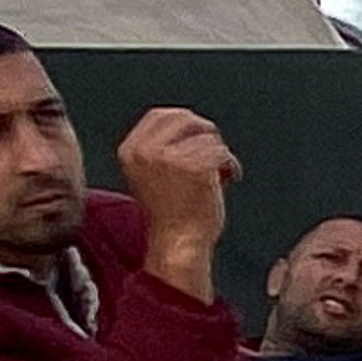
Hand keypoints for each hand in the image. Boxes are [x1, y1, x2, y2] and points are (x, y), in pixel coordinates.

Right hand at [117, 106, 239, 285]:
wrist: (178, 245)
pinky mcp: (194, 166)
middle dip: (205, 133)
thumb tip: (191, 125)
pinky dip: (231, 165)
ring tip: (219, 175)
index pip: (160, 115)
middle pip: (186, 118)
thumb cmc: (171, 217)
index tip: (198, 137)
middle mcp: (145, 151)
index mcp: (130, 151)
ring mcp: (168, 158)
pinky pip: (222, 151)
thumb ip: (160, 150)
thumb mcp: (151, 175)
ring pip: (208, 136)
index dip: (186, 123)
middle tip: (215, 154)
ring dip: (220, 154)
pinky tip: (228, 179)